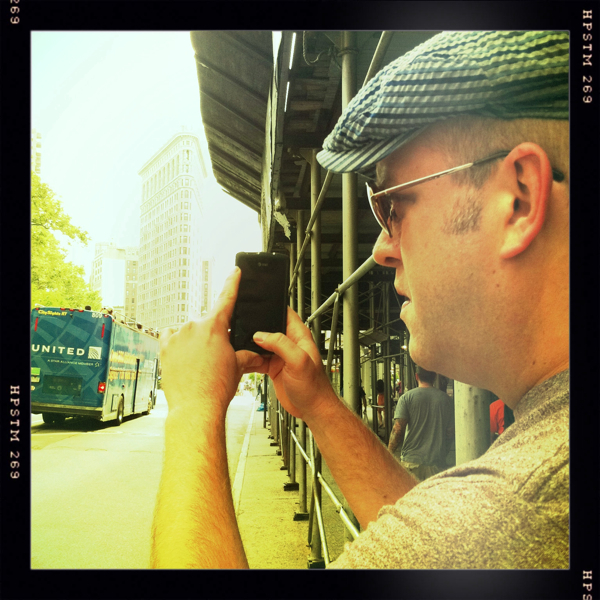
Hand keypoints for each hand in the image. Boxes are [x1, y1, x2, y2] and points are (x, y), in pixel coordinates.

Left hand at [159, 267, 263, 417]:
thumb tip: (256, 353)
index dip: (233, 283)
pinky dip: (176, 343)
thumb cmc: (217, 388)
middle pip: (207, 324)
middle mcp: (194, 326)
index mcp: (215, 327)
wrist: (196, 407)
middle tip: (216, 357)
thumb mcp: (238, 367)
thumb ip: (246, 354)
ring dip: (194, 342)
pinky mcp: (164, 347)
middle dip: (213, 336)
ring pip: (188, 331)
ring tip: (199, 364)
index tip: (235, 271)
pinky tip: (182, 357)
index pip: (227, 298)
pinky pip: (170, 337)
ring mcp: (177, 335)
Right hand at [251, 308, 338, 421]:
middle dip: (255, 325)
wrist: (312, 409)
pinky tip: (242, 359)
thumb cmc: (314, 387)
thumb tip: (261, 335)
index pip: (285, 313)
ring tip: (238, 343)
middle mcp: (289, 343)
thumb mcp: (299, 361)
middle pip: (268, 327)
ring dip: (250, 343)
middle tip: (240, 325)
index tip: (256, 305)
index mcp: (298, 336)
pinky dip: (249, 358)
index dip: (272, 307)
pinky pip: (257, 358)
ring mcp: (280, 355)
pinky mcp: (273, 366)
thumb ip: (281, 344)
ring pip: (260, 342)